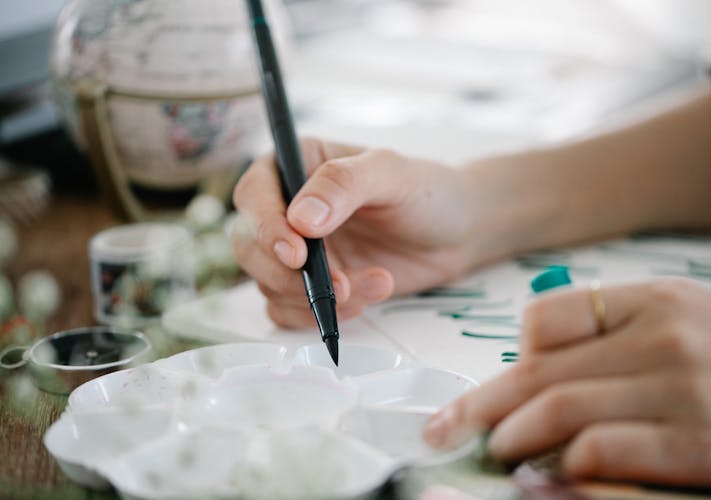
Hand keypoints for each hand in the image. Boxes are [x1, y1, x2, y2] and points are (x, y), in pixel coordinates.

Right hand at [232, 138, 476, 326]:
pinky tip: (364, 298)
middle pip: (249, 247)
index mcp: (297, 166)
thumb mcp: (391, 173)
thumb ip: (344, 184)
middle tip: (338, 285)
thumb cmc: (425, 191)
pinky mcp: (311, 286)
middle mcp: (288, 209)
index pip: (253, 194)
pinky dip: (319, 315)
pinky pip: (289, 311)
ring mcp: (299, 252)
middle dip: (288, 275)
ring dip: (316, 298)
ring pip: (269, 284)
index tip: (297, 252)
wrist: (456, 234)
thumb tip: (301, 218)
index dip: (265, 226)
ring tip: (375, 283)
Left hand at [423, 277, 710, 486]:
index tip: (487, 389)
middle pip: (539, 370)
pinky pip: (603, 452)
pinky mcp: (698, 441)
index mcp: (651, 299)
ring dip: (512, 438)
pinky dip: (562, 469)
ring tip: (495, 454)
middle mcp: (662, 334)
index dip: (508, 357)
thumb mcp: (683, 321)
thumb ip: (612, 331)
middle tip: (445, 429)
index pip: (545, 317)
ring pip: (560, 410)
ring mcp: (682, 387)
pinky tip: (545, 478)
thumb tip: (532, 359)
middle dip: (480, 407)